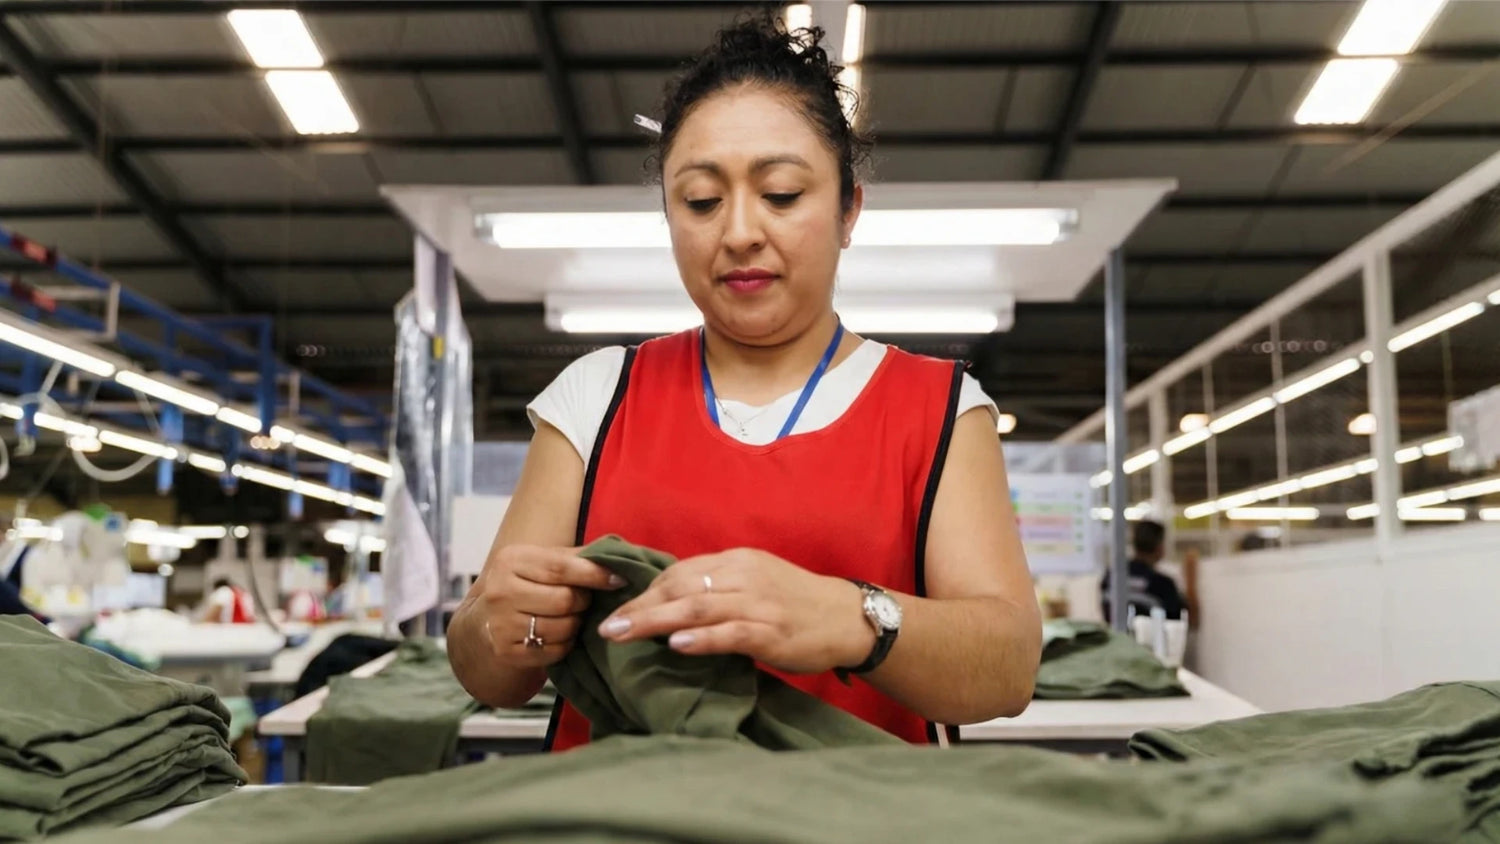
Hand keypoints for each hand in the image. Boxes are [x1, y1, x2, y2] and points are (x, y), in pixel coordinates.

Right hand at [470, 544, 625, 668]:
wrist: (487, 619)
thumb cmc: (527, 583)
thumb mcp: (543, 561)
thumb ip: (577, 557)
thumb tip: (618, 556)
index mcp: (511, 560)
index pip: (561, 567)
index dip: (595, 574)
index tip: (618, 579)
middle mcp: (500, 591)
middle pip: (564, 600)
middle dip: (584, 601)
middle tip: (584, 600)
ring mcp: (500, 624)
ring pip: (562, 628)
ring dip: (576, 624)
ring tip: (572, 616)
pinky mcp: (506, 651)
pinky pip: (555, 651)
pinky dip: (566, 643)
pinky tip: (560, 634)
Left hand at [597, 548, 877, 674]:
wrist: (847, 617)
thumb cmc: (795, 603)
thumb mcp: (754, 582)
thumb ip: (717, 588)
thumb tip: (670, 603)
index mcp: (737, 560)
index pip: (680, 571)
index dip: (646, 591)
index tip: (619, 608)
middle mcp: (743, 575)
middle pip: (680, 588)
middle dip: (639, 607)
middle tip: (606, 627)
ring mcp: (758, 603)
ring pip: (696, 608)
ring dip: (654, 621)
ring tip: (623, 634)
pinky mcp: (771, 631)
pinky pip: (729, 633)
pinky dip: (700, 638)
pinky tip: (675, 645)